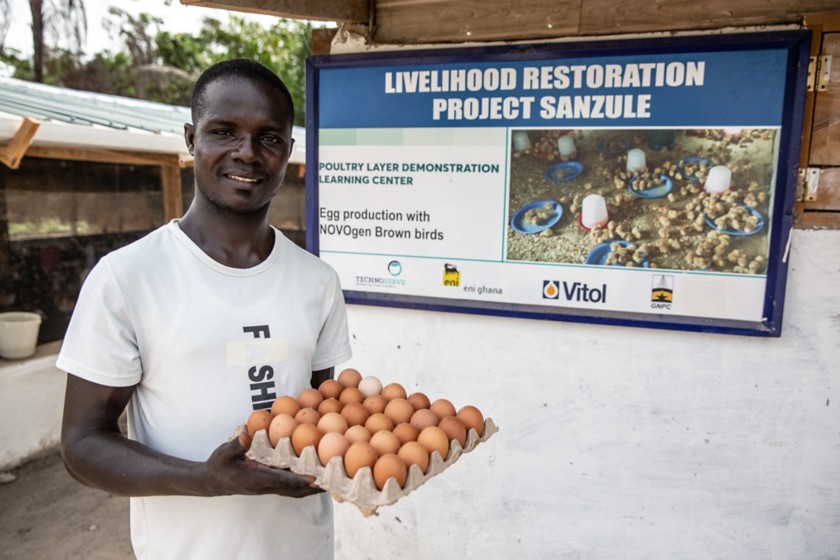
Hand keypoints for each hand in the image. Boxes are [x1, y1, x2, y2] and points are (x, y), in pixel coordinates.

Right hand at [203, 427, 323, 497]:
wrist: (212, 481)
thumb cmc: (218, 465)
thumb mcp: (223, 453)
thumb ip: (236, 445)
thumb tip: (247, 433)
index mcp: (255, 478)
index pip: (280, 479)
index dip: (298, 479)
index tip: (315, 478)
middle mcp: (265, 486)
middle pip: (294, 490)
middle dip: (314, 488)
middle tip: (335, 482)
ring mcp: (269, 488)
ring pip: (295, 491)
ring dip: (313, 488)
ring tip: (333, 481)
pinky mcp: (271, 485)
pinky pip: (291, 487)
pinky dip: (305, 484)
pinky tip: (318, 476)